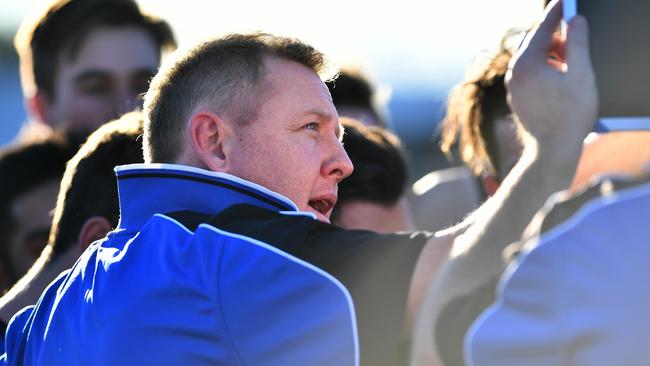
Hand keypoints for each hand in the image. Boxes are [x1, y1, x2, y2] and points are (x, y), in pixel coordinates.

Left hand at [507, 0, 597, 152]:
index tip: (564, 4)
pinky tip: (558, 78)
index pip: (541, 29)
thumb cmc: (569, 117)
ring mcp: (513, 85)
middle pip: (533, 41)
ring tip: (568, 65)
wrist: (552, 150)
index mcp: (527, 65)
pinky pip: (528, 71)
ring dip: (550, 53)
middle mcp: (514, 73)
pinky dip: (542, 67)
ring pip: (530, 56)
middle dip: (553, 36)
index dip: (556, 14)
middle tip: (572, 40)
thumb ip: (578, 44)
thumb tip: (576, 21)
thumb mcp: (581, 76)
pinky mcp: (516, 95)